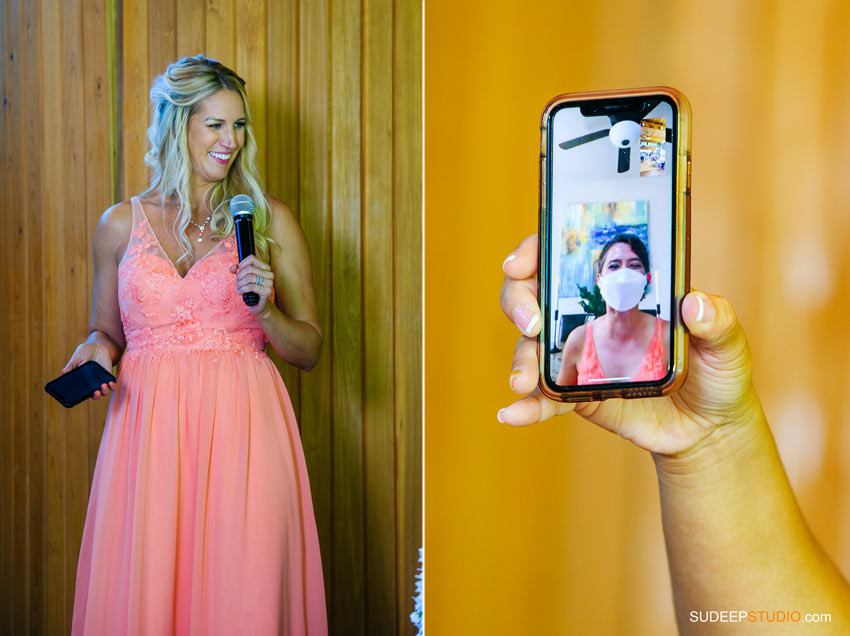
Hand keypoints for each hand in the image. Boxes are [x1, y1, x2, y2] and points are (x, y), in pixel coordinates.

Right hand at [61, 342, 115, 399]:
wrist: (96, 347)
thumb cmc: (84, 353)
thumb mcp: (76, 359)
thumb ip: (70, 366)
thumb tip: (62, 373)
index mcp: (82, 382)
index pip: (82, 393)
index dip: (82, 397)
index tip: (82, 397)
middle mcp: (92, 383)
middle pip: (94, 395)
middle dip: (96, 396)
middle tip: (96, 392)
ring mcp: (100, 380)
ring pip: (104, 391)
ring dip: (104, 391)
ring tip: (103, 385)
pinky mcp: (108, 376)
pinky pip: (112, 384)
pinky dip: (112, 386)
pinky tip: (110, 383)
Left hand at [230, 255, 273, 316]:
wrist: (257, 305)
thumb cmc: (251, 290)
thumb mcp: (244, 278)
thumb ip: (238, 271)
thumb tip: (232, 268)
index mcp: (265, 268)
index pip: (252, 258)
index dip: (242, 264)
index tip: (238, 272)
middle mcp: (269, 274)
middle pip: (249, 268)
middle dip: (239, 276)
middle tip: (237, 283)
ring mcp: (269, 283)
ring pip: (249, 277)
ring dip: (240, 284)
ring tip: (238, 288)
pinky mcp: (267, 291)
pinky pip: (251, 286)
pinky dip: (243, 289)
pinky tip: (240, 292)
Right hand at [500, 234, 759, 456]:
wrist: (709, 428)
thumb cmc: (717, 372)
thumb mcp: (727, 342)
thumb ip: (717, 320)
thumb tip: (695, 302)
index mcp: (619, 290)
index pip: (568, 257)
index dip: (537, 251)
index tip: (522, 262)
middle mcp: (589, 316)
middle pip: (534, 294)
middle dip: (518, 300)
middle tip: (529, 321)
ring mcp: (578, 355)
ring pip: (530, 346)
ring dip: (520, 359)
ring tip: (523, 381)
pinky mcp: (576, 392)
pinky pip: (544, 398)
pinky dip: (526, 407)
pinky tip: (513, 414)